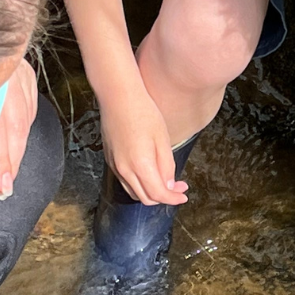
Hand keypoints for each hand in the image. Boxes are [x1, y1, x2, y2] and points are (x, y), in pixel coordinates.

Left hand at [0, 59, 37, 198]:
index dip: (0, 163)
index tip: (0, 186)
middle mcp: (6, 79)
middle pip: (15, 132)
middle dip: (7, 165)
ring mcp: (19, 76)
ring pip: (24, 125)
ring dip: (12, 152)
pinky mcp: (26, 77)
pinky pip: (27, 112)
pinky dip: (18, 131)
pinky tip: (9, 143)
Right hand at [101, 88, 188, 206]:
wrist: (118, 96)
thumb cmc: (143, 113)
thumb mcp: (163, 141)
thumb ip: (166, 167)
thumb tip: (169, 185)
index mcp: (140, 165)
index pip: (158, 194)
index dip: (173, 198)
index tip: (183, 195)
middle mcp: (124, 169)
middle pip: (146, 198)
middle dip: (164, 197)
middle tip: (178, 187)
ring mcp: (115, 165)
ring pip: (134, 192)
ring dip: (150, 193)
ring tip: (165, 181)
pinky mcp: (110, 160)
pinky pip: (125, 181)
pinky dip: (139, 184)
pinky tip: (150, 173)